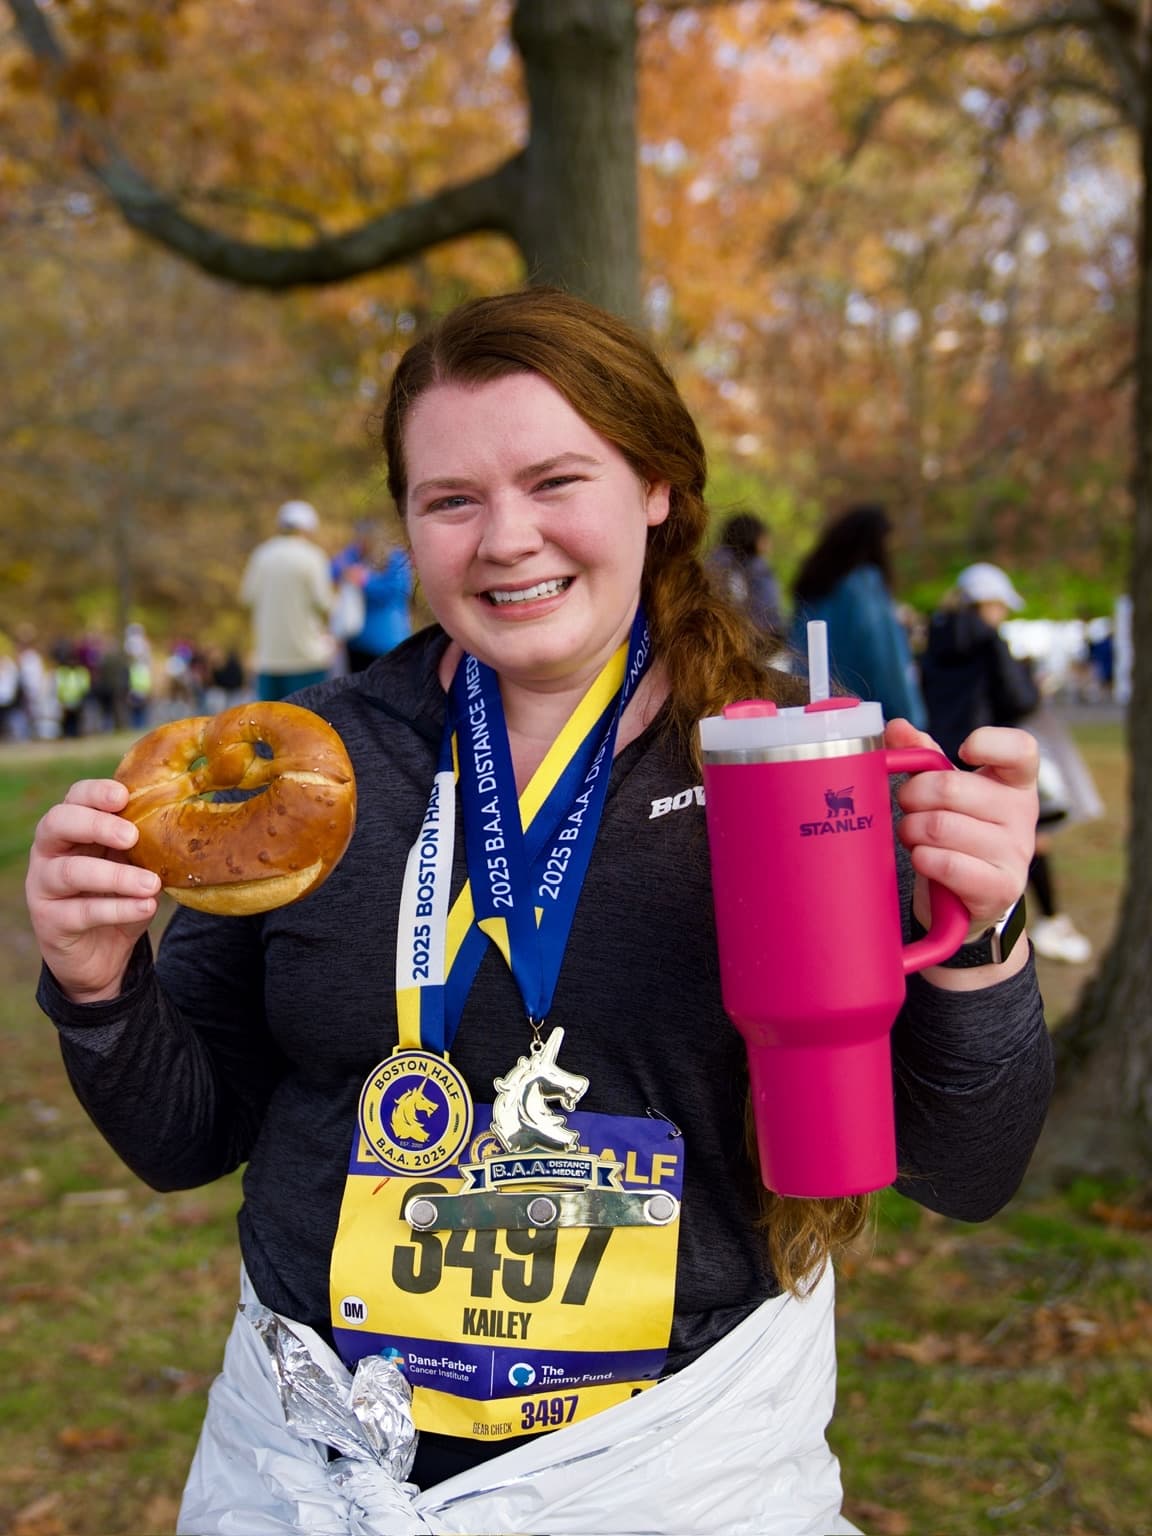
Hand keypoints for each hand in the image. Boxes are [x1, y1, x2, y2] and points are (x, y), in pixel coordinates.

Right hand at [26, 779, 161, 1003]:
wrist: (104, 953)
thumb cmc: (120, 897)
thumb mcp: (136, 866)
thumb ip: (146, 845)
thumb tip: (182, 827)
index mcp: (73, 828)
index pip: (75, 797)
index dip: (95, 792)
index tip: (123, 796)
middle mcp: (50, 851)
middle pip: (58, 823)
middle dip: (96, 825)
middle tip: (132, 836)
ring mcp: (44, 885)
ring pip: (70, 871)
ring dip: (115, 876)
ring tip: (151, 884)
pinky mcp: (50, 921)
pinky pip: (82, 912)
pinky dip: (118, 909)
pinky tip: (145, 907)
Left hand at [887, 717, 1037, 938]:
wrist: (965, 896)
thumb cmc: (955, 830)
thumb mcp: (943, 789)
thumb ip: (923, 754)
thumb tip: (897, 728)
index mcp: (1014, 782)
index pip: (1021, 748)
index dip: (987, 743)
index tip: (961, 753)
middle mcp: (1023, 814)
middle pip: (950, 787)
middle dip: (912, 795)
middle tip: (907, 805)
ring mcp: (1016, 852)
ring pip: (940, 827)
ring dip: (911, 830)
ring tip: (912, 835)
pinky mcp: (1001, 887)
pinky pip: (947, 864)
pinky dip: (922, 859)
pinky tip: (923, 859)